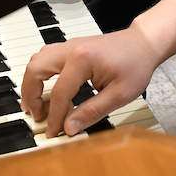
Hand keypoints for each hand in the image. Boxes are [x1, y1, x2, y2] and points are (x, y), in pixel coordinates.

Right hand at [22, 26, 162, 137]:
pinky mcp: (71, 47)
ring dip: (32, 83)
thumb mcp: (120, 94)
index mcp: (82, 59)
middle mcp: (71, 48)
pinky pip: (45, 57)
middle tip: (37, 117)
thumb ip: (92, 112)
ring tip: (36, 105)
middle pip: (35, 70)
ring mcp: (69, 45)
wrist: (144, 43)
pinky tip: (46, 89)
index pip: (60, 93)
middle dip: (31, 96)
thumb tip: (69, 128)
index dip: (55, 117)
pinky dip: (39, 74)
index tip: (55, 132)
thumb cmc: (136, 64)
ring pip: (36, 60)